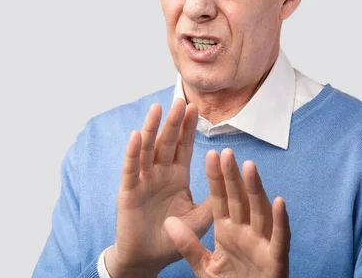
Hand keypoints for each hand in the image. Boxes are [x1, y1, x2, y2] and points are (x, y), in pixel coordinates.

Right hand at [105, 99, 212, 277]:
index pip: (183, 147)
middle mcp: (159, 174)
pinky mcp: (128, 192)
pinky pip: (131, 169)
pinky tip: (136, 136)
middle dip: (174, 122)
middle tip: (180, 100)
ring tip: (158, 109)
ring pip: (148, 150)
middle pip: (167, 142)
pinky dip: (133, 153)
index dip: (188, 128)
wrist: (147, 260)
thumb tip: (232, 182)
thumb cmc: (171, 238)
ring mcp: (143, 181)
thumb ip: (212, 201)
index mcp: (177, 176)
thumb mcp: (199, 219)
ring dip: (152, 129)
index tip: (195, 108)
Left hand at [164, 149, 290, 277]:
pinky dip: (280, 221)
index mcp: (228, 230)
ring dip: (255, 190)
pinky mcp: (276, 259)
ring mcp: (262, 243)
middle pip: (239, 200)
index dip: (216, 178)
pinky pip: (279, 238)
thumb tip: (168, 222)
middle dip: (232, 176)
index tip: (211, 155)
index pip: (221, 200)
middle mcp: (246, 231)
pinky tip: (279, 202)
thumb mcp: (203, 266)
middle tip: (226, 152)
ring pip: (259, 212)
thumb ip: (187, 245)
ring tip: (249, 167)